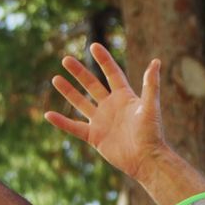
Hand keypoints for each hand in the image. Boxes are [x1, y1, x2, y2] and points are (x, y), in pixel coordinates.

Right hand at [46, 43, 167, 183]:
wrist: (146, 159)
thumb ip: (151, 84)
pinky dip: (61, 122)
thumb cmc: (151, 133)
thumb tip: (156, 61)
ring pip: (81, 103)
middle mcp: (112, 107)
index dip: (104, 60)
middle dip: (80, 72)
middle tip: (66, 59)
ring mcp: (102, 121)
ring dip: (68, 91)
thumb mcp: (150, 106)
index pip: (112, 74)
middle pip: (92, 85)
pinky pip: (74, 127)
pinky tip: (48, 114)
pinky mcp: (94, 137)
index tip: (94, 45)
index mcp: (125, 97)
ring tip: (55, 78)